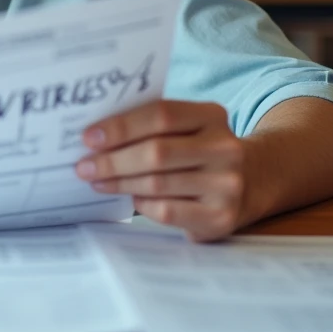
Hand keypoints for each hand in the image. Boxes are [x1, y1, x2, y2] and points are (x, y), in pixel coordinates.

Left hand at [76, 100, 247, 240]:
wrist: (250, 183)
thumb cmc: (198, 151)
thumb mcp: (187, 128)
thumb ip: (152, 126)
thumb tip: (96, 137)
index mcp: (212, 115)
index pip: (161, 114)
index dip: (121, 126)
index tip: (88, 137)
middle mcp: (225, 148)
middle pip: (157, 152)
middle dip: (113, 160)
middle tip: (83, 165)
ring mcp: (226, 184)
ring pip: (157, 183)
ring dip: (120, 183)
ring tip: (96, 181)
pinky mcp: (220, 217)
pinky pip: (166, 211)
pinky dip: (142, 204)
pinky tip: (129, 198)